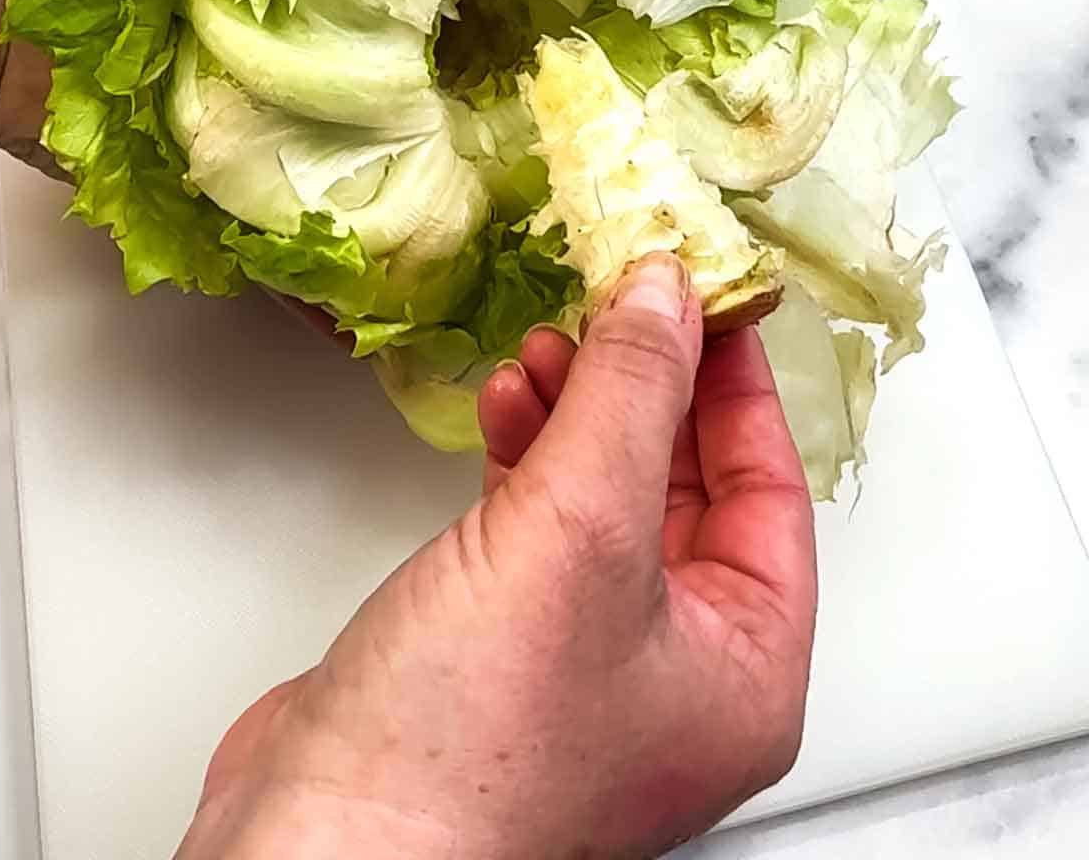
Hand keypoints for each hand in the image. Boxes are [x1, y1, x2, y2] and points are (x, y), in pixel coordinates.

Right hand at [177, 254, 816, 859]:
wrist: (325, 843)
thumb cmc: (471, 736)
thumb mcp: (580, 530)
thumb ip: (633, 395)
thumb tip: (672, 289)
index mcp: (745, 667)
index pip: (770, 488)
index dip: (734, 380)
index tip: (703, 291)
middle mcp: (680, 672)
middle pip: (688, 487)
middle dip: (644, 387)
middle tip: (615, 300)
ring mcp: (587, 663)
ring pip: (608, 499)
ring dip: (578, 412)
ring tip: (544, 345)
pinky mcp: (505, 648)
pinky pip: (541, 527)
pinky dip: (526, 456)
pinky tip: (501, 406)